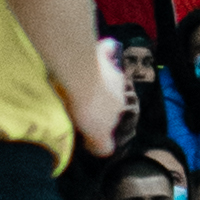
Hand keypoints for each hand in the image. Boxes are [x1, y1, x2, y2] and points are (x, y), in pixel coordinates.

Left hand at [71, 37, 129, 156]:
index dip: (99, 119)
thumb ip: (102, 145)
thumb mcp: (97, 135)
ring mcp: (112, 69)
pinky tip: (106, 47)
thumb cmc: (89, 109)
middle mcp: (119, 88)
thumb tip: (104, 152)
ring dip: (99, 75)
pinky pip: (108, 49)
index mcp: (117, 106)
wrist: (82, 79)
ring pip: (107, 73)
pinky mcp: (102, 53)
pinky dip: (108, 49)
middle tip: (80, 99)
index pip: (112, 115)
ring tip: (80, 77)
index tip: (85, 119)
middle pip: (110, 93)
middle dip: (99, 96)